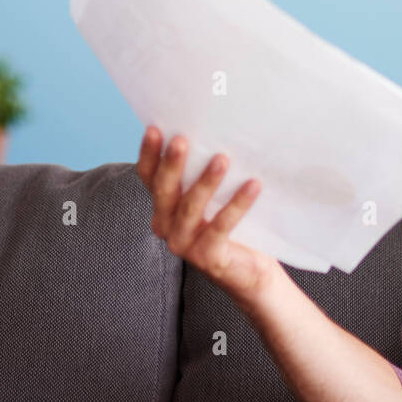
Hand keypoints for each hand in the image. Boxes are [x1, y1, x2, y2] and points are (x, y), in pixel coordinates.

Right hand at [136, 126, 281, 310]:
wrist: (251, 273)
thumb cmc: (232, 228)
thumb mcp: (213, 199)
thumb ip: (205, 175)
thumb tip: (218, 133)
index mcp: (163, 208)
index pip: (148, 178)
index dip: (149, 155)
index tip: (155, 129)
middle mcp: (166, 226)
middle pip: (164, 191)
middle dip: (172, 164)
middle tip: (182, 140)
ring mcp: (184, 244)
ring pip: (190, 208)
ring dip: (206, 182)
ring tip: (222, 159)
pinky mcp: (207, 257)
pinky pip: (220, 227)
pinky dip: (237, 205)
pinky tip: (253, 185)